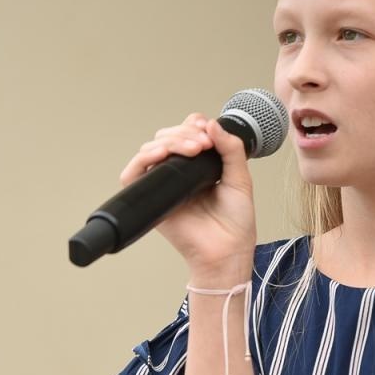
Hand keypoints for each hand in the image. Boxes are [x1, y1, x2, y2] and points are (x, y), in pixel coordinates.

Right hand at [117, 113, 255, 279]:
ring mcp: (164, 184)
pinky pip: (134, 174)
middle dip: (184, 132)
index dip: (192, 125)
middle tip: (204, 142)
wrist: (227, 251)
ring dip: (170, 141)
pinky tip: (161, 154)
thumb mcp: (241, 179)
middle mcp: (179, 173)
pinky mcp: (150, 198)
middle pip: (166, 137)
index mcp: (199, 167)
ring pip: (151, 149)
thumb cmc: (235, 224)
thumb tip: (212, 123)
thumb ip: (231, 149)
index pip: (186, 133)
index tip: (207, 128)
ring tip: (194, 148)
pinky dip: (144, 158)